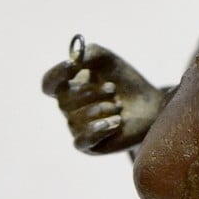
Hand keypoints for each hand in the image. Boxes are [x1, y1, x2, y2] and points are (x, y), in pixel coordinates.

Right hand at [41, 42, 165, 153]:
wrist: (150, 105)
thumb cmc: (125, 81)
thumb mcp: (109, 60)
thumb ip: (91, 53)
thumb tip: (74, 57)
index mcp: (68, 86)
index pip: (49, 83)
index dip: (56, 74)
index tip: (72, 64)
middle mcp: (68, 108)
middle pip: (64, 101)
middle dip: (93, 92)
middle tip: (113, 89)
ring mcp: (76, 128)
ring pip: (75, 120)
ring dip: (103, 109)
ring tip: (119, 106)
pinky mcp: (88, 145)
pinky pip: (81, 140)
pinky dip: (97, 130)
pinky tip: (114, 122)